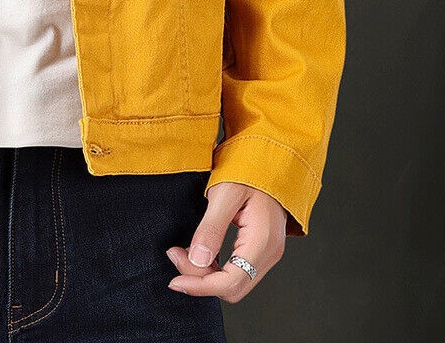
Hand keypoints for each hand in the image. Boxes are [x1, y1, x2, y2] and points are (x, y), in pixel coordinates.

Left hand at [166, 181, 285, 302]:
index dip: (200, 286)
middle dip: (200, 280)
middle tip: (175, 256)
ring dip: (206, 275)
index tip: (174, 280)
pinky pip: (238, 271)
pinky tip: (199, 253)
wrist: (270, 156)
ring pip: (235, 282)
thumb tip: (197, 260)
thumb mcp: (225, 193)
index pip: (231, 282)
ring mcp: (267, 252)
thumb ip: (211, 227)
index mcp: (262, 241)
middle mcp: (269, 253)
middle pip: (233, 288)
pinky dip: (216, 268)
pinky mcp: (261, 248)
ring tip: (182, 253)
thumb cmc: (248, 169)